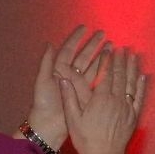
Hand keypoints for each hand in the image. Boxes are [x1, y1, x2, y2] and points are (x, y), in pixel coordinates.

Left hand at [28, 26, 107, 149]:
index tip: (85, 27)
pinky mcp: (85, 93)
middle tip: (103, 34)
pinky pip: (95, 79)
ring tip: (111, 46)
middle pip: (82, 55)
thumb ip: (46, 63)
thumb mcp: (42, 82)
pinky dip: (103, 71)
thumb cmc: (44, 103)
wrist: (49, 126)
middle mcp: (69, 74)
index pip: (68, 50)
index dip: (76, 38)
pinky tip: (112, 65)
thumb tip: (50, 43)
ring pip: (91, 65)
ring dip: (100, 55)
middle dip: (92, 44)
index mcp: (58, 69)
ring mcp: (78, 84)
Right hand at [62, 45, 146, 153]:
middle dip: (121, 60)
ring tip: (134, 55)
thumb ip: (68, 97)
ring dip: (133, 68)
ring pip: (132, 84)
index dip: (107, 61)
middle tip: (123, 48)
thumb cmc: (86, 139)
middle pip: (120, 76)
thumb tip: (62, 79)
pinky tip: (143, 76)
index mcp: (101, 99)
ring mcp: (127, 108)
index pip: (106, 74)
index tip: (108, 49)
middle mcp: (117, 101)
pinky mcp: (133, 117)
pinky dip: (142, 86)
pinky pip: (140, 98)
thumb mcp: (73, 118)